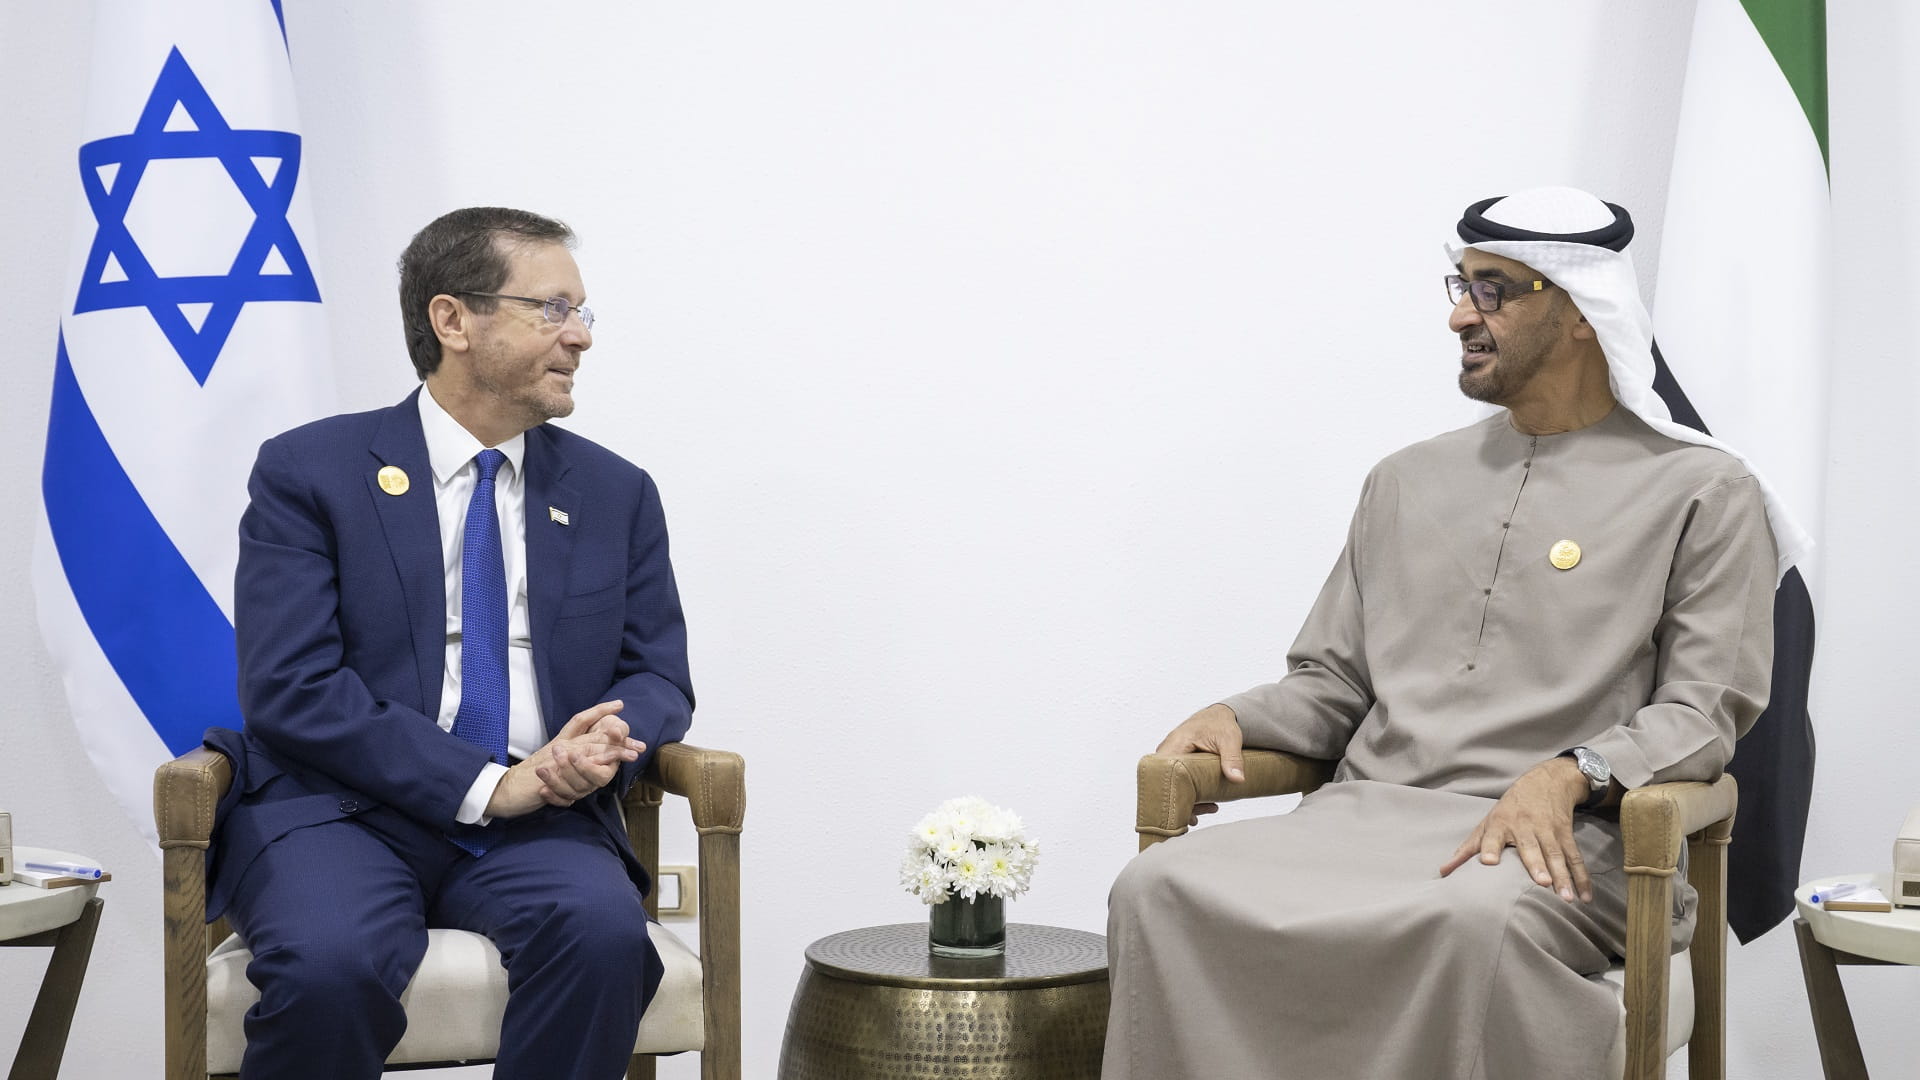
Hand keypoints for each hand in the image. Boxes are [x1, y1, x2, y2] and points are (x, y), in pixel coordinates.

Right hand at [485, 701, 643, 817]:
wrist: (505, 789)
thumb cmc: (528, 779)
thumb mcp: (552, 765)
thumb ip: (569, 759)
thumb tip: (588, 758)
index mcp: (560, 742)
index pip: (582, 720)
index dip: (600, 712)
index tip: (619, 705)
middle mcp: (560, 745)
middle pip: (592, 734)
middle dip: (617, 735)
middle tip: (639, 741)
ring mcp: (556, 758)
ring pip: (590, 750)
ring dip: (613, 752)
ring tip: (632, 754)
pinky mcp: (553, 772)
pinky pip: (576, 769)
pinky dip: (593, 768)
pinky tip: (607, 771)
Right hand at [1155, 703, 1244, 823]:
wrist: (1219, 716)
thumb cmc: (1221, 724)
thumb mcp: (1230, 739)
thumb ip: (1232, 759)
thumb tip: (1237, 779)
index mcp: (1175, 744)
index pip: (1163, 774)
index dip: (1171, 794)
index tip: (1186, 808)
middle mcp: (1166, 752)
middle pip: (1165, 784)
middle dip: (1180, 802)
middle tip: (1198, 816)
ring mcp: (1170, 760)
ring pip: (1171, 786)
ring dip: (1187, 801)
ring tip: (1209, 809)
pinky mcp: (1176, 765)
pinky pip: (1177, 783)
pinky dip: (1189, 795)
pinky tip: (1205, 806)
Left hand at [1438, 757, 1592, 901]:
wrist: (1546, 781)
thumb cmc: (1510, 808)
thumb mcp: (1487, 822)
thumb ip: (1467, 848)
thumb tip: (1443, 871)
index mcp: (1500, 823)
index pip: (1492, 836)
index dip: (1490, 847)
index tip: (1489, 862)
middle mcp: (1524, 826)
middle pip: (1531, 847)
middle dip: (1537, 864)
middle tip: (1542, 883)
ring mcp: (1548, 830)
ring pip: (1556, 855)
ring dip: (1563, 876)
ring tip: (1566, 898)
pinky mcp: (1566, 833)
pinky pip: (1575, 857)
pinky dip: (1582, 877)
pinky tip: (1586, 896)